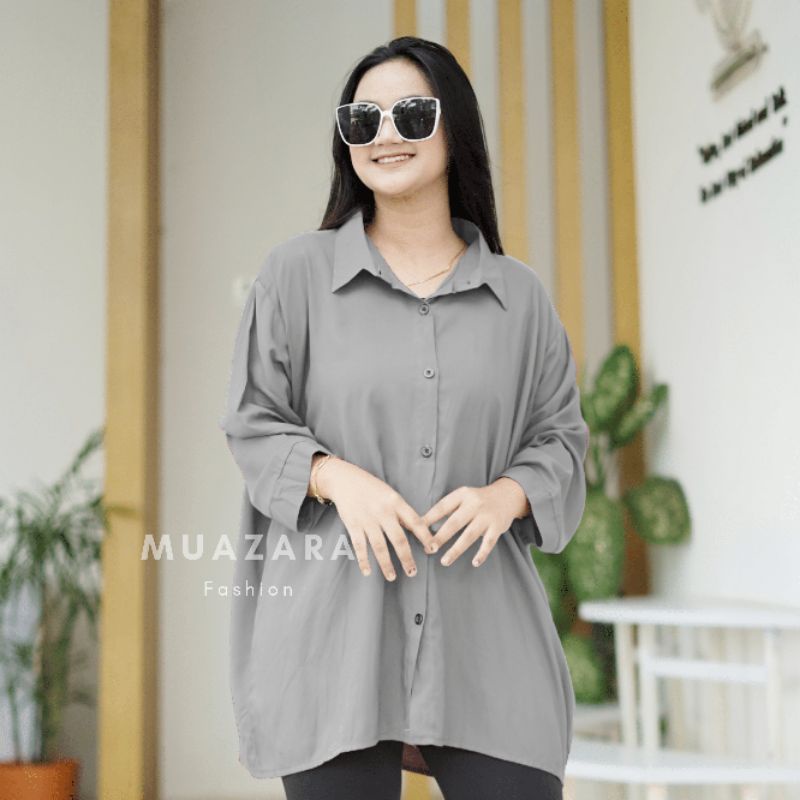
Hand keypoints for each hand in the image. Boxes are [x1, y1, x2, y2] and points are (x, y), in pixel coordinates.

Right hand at [316, 458, 436, 579]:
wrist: (345, 480)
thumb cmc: (371, 487)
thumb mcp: (390, 494)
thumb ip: (401, 512)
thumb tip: (415, 530)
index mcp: (396, 502)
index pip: (415, 521)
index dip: (425, 536)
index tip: (432, 550)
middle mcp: (383, 511)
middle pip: (398, 539)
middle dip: (406, 557)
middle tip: (412, 572)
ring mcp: (368, 519)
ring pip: (379, 546)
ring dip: (386, 564)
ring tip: (392, 577)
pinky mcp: (353, 524)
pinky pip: (359, 546)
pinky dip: (363, 560)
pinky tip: (367, 571)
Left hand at [421, 478, 528, 567]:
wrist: (507, 495)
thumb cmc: (477, 499)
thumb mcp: (462, 496)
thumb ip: (446, 508)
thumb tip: (421, 523)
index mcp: (462, 495)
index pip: (442, 507)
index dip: (429, 518)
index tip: (416, 530)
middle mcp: (474, 504)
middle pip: (454, 522)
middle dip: (440, 537)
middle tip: (429, 549)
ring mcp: (486, 516)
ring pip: (469, 535)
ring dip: (456, 549)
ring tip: (444, 561)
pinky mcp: (497, 527)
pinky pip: (489, 542)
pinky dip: (482, 553)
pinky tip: (474, 562)